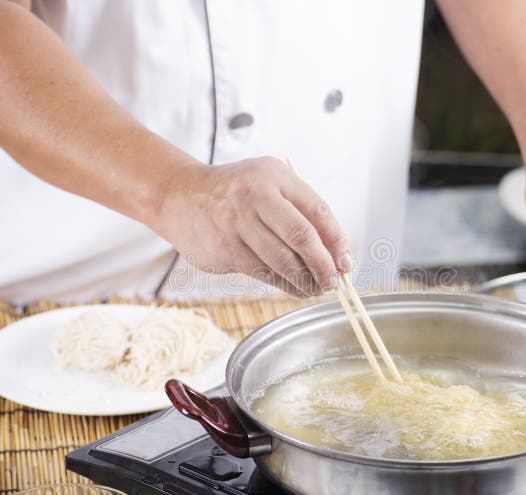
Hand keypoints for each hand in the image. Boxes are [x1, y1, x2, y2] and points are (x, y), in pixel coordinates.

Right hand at [151, 156, 351, 295]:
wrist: (179, 196)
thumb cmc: (236, 192)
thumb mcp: (270, 184)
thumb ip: (302, 210)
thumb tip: (338, 251)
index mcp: (273, 176)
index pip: (317, 211)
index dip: (336, 241)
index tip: (346, 261)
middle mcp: (254, 196)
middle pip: (301, 237)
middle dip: (323, 265)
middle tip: (333, 280)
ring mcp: (236, 224)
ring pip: (282, 261)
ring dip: (305, 281)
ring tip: (316, 288)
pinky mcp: (224, 250)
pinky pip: (263, 273)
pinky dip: (284, 285)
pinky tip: (294, 287)